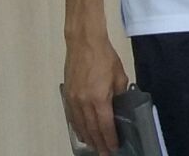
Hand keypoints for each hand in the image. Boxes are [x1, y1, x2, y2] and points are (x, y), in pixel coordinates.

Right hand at [64, 34, 129, 155]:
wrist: (84, 44)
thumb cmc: (105, 57)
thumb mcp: (120, 76)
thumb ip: (120, 93)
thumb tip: (120, 106)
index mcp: (99, 98)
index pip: (104, 124)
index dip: (109, 138)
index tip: (113, 147)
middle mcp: (83, 102)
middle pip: (91, 128)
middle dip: (98, 142)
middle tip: (104, 153)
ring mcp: (73, 100)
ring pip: (80, 124)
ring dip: (87, 137)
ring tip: (94, 147)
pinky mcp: (67, 95)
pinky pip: (72, 116)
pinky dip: (77, 127)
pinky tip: (81, 133)